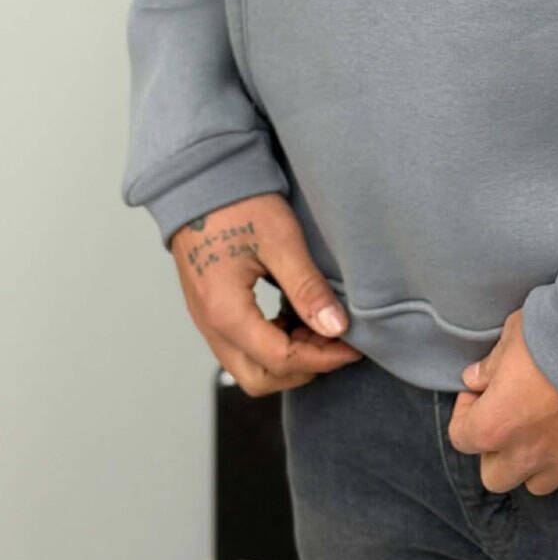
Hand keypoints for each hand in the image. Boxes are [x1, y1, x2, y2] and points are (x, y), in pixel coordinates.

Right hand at [168, 193, 362, 395]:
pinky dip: (275, 344)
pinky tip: (298, 317)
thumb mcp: (281, 240)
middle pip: (260, 378)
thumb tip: (336, 327)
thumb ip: (308, 287)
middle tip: (336, 343)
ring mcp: (208, 321)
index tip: (354, 345)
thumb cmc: (238, 203)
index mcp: (226, 311)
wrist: (200, 181)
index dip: (324, 358)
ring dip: (289, 358)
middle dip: (303, 369)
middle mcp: (211, 325)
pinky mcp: (213, 311)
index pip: (281, 360)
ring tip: (321, 327)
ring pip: (250, 367)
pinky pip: (243, 347)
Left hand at [447, 308, 557, 495]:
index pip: (461, 438)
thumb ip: (490, 365)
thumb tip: (475, 379)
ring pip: (538, 485)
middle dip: (496, 452)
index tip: (478, 394)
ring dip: (535, 464)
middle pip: (495, 477)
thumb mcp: (511, 336)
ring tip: (545, 434)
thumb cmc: (554, 334)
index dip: (465, 413)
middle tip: (509, 422)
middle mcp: (526, 453)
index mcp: (494, 425)